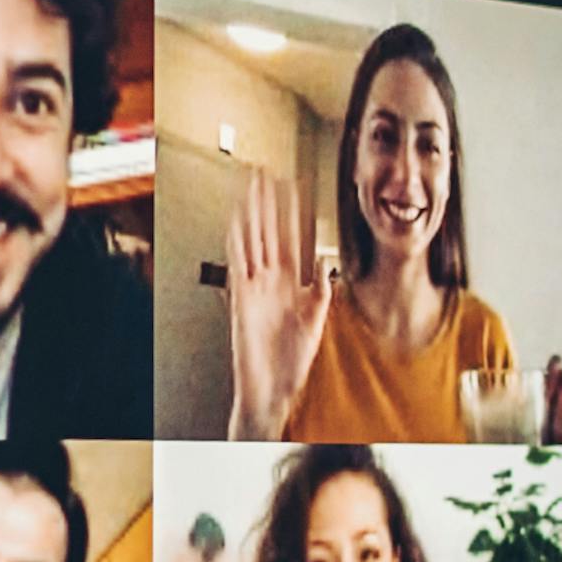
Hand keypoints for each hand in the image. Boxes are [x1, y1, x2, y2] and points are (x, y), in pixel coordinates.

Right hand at [225, 168, 333, 439]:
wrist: (272, 389)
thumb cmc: (292, 362)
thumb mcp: (316, 322)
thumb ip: (321, 292)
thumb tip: (325, 264)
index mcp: (292, 285)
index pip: (292, 238)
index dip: (293, 213)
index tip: (294, 187)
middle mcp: (272, 281)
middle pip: (269, 231)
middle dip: (267, 202)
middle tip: (264, 172)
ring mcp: (255, 288)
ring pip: (252, 241)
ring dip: (251, 213)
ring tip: (250, 185)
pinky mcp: (242, 299)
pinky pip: (238, 265)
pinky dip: (237, 242)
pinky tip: (237, 221)